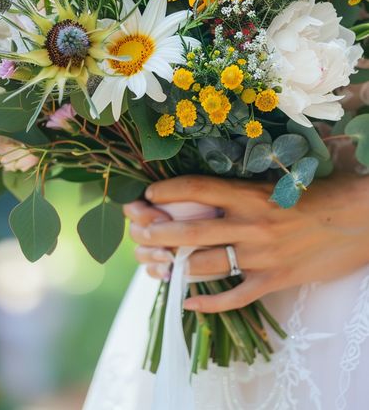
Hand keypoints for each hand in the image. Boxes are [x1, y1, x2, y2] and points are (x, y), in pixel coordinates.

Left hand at [124, 171, 368, 312]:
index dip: (166, 192)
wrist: (358, 220)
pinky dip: (207, 303)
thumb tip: (204, 191)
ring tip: (150, 264)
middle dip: (157, 232)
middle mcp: (251, 224)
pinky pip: (234, 296)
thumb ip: (241, 188)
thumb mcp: (277, 181)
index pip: (196, 189)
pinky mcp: (274, 281)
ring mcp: (261, 256)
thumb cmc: (318, 193)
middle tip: (137, 233)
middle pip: (190, 231)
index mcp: (250, 193)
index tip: (147, 194)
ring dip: (173, 266)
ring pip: (205, 264)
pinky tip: (186, 302)